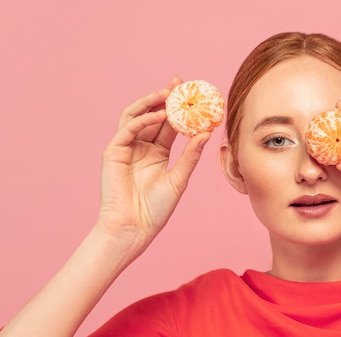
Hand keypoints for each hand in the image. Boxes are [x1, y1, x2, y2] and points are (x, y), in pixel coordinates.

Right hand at [97, 77, 211, 249]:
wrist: (133, 228)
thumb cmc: (156, 209)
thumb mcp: (179, 179)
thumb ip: (190, 156)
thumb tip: (206, 133)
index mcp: (157, 153)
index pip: (169, 125)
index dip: (180, 109)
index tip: (194, 95)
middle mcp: (141, 147)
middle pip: (153, 115)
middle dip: (165, 98)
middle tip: (180, 83)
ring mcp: (126, 148)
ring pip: (137, 116)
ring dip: (151, 103)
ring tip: (168, 93)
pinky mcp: (113, 152)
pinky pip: (128, 129)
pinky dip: (142, 120)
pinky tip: (159, 116)